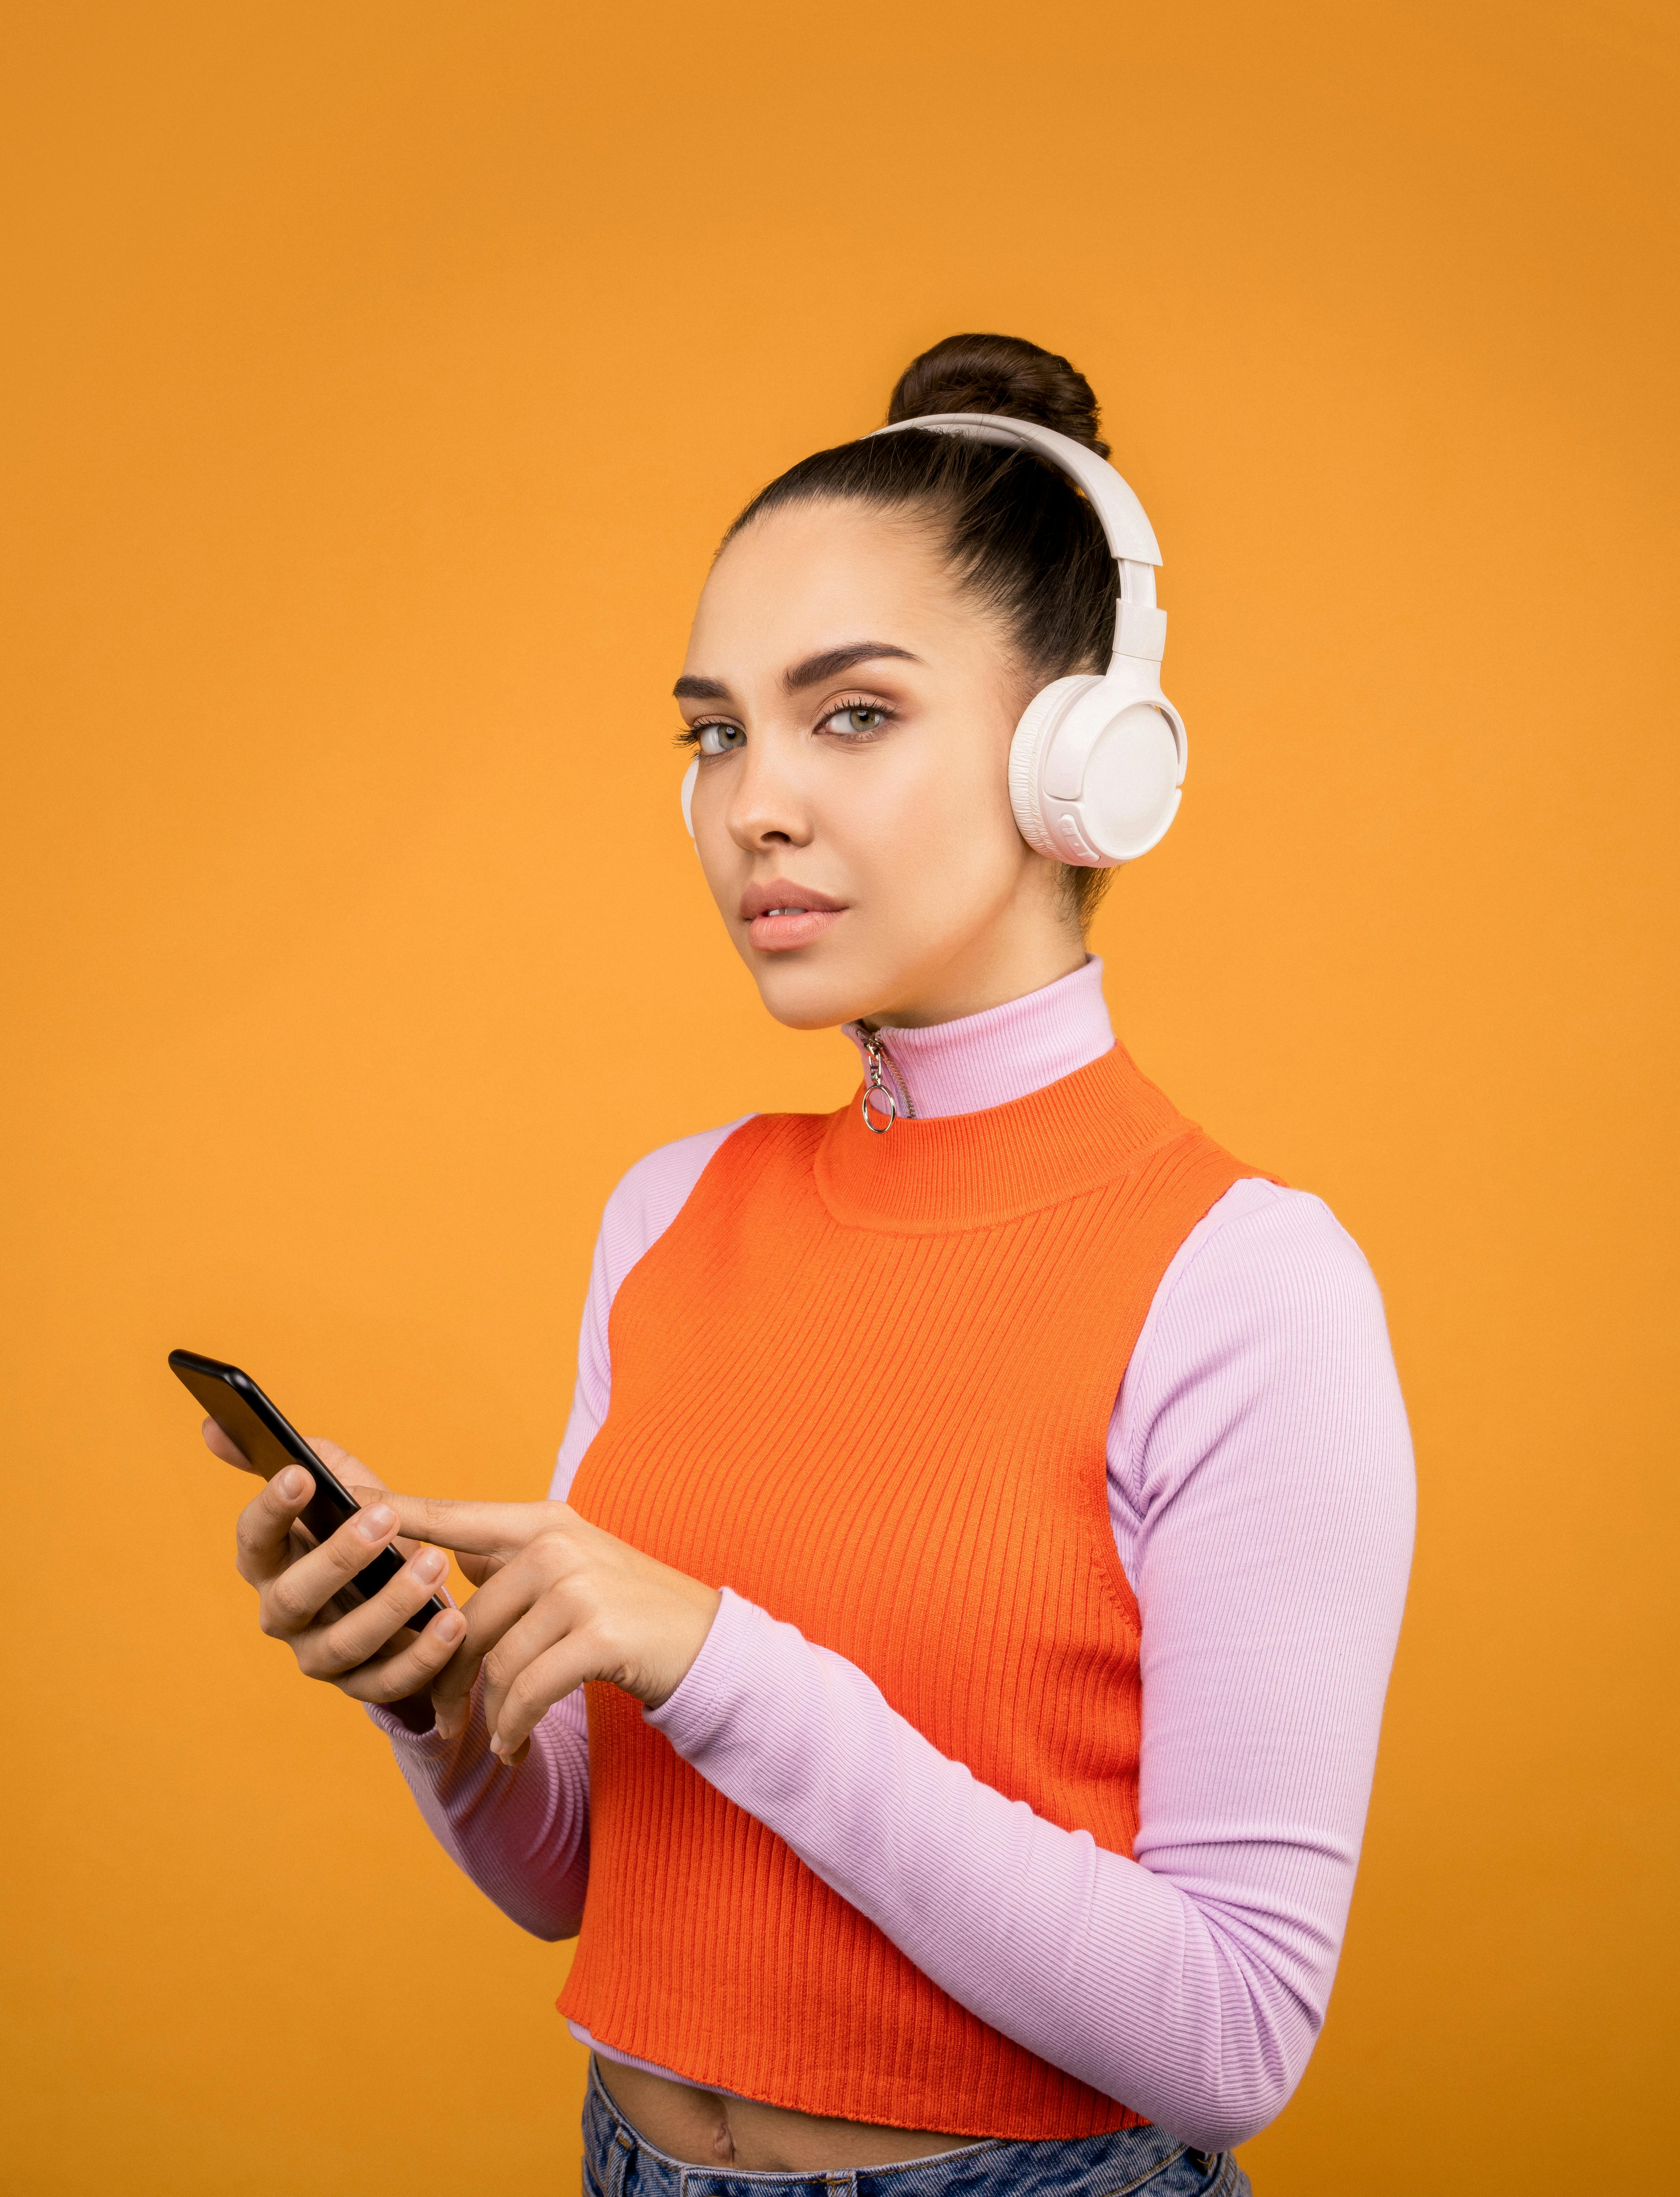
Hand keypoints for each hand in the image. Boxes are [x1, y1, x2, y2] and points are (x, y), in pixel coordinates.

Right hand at [211, 1421, 466, 1713]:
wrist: (396, 1592)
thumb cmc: (360, 1528)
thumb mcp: (335, 1486)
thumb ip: (291, 1453)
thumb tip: (214, 1424)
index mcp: (269, 1562)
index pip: (254, 1538)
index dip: (271, 1508)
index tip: (300, 1475)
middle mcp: (283, 1614)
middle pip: (297, 1595)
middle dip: (340, 1557)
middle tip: (388, 1520)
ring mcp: (319, 1656)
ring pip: (345, 1641)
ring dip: (391, 1604)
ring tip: (435, 1565)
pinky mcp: (363, 1685)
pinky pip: (390, 1681)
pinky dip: (424, 1655)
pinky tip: (455, 1621)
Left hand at [382, 1493, 721, 1761]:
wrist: (706, 1644)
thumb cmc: (630, 1611)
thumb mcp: (572, 1568)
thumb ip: (510, 1561)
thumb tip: (448, 1565)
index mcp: (544, 1521)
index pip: (454, 1517)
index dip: (399, 1514)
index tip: (342, 1499)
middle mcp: (557, 1544)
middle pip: (467, 1617)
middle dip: (450, 1676)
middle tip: (448, 1717)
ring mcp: (580, 1586)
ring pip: (497, 1661)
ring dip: (490, 1711)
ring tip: (499, 1735)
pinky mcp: (598, 1635)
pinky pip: (528, 1690)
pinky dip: (514, 1725)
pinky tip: (514, 1745)